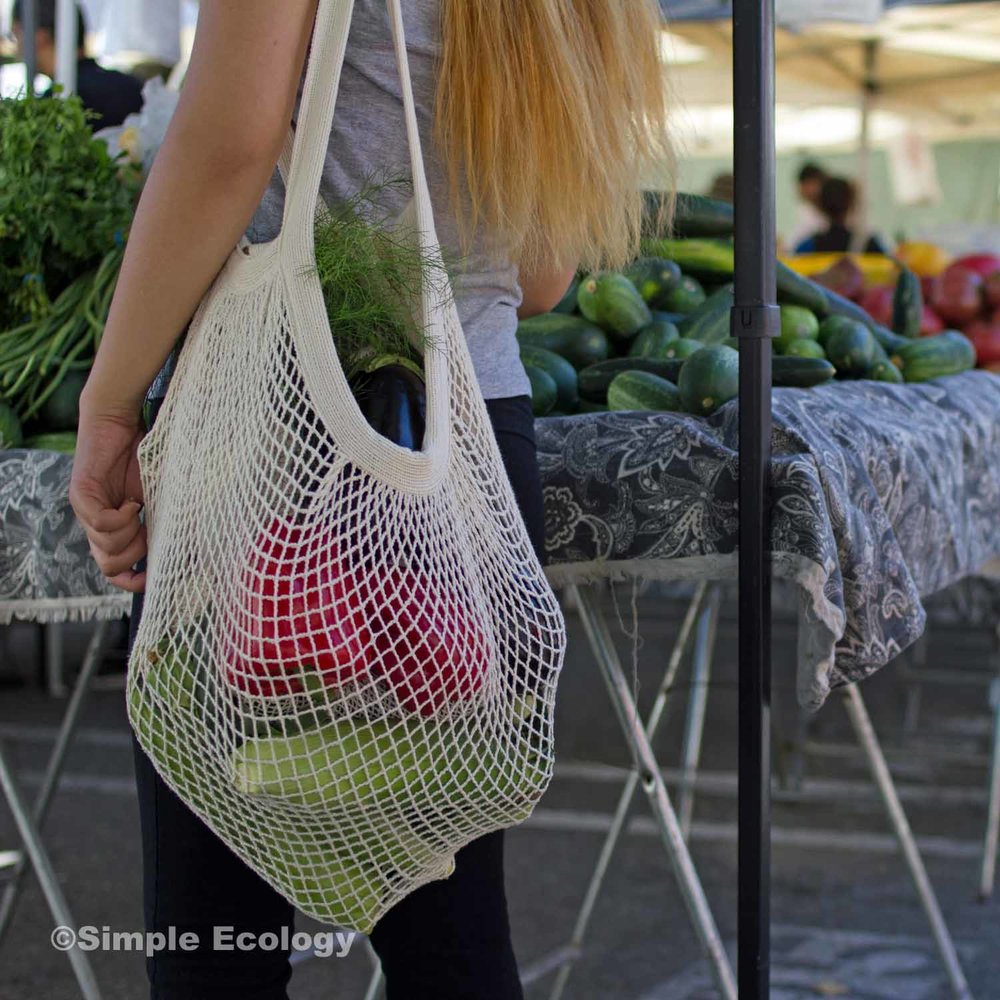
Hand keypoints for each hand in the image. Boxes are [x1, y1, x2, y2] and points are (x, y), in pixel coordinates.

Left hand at [69, 406, 146, 592]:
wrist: (120, 419)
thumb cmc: (144, 455)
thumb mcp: (159, 499)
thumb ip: (164, 524)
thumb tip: (190, 554)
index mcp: (114, 528)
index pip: (113, 570)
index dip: (132, 582)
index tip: (152, 581)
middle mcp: (95, 524)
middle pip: (108, 566)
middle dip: (134, 557)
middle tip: (148, 532)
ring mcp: (86, 511)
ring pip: (105, 548)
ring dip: (129, 536)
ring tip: (139, 510)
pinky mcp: (82, 494)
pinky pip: (102, 524)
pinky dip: (122, 519)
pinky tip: (132, 502)